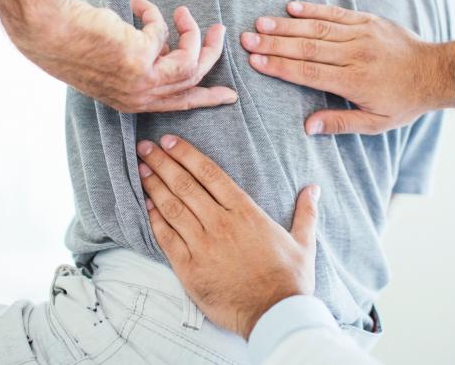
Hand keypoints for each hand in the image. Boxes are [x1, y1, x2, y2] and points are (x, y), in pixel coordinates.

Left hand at [9, 0, 237, 112]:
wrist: (49, 31)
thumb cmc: (74, 41)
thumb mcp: (116, 61)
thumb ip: (144, 60)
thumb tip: (166, 46)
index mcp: (133, 102)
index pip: (179, 104)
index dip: (207, 98)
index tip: (229, 96)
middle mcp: (140, 97)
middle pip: (194, 80)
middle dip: (212, 54)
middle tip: (219, 31)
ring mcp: (142, 81)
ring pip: (190, 60)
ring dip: (192, 32)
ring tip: (183, 11)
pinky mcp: (141, 58)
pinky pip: (163, 32)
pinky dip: (153, 14)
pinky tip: (136, 2)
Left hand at [135, 135, 319, 339]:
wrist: (275, 314)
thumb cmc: (290, 280)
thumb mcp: (303, 242)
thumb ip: (306, 212)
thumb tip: (313, 188)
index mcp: (246, 212)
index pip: (210, 174)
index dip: (187, 154)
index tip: (170, 141)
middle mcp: (221, 223)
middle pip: (185, 185)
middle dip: (162, 163)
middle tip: (145, 147)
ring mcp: (203, 245)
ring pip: (173, 207)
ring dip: (154, 186)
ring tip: (141, 169)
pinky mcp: (189, 268)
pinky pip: (167, 238)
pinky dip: (154, 219)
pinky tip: (145, 205)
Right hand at [241, 1, 454, 134]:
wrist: (436, 72)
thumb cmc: (404, 101)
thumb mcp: (376, 123)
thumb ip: (340, 124)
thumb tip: (306, 127)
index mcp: (354, 81)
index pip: (309, 72)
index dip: (280, 66)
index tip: (255, 61)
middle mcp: (355, 54)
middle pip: (307, 47)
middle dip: (274, 43)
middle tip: (246, 39)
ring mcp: (361, 34)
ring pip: (317, 27)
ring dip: (286, 25)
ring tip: (260, 23)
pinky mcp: (368, 20)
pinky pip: (336, 13)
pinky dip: (313, 9)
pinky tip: (291, 7)